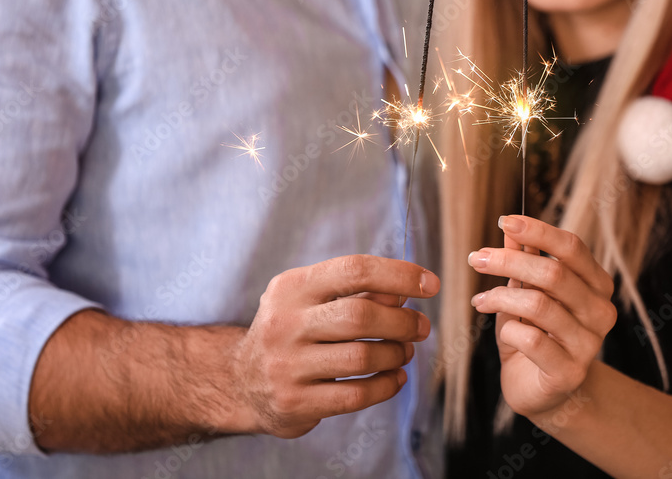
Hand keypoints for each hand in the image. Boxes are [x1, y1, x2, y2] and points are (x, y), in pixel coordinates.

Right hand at [224, 255, 438, 437]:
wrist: (241, 381)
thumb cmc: (292, 331)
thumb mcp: (312, 300)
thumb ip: (356, 293)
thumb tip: (404, 291)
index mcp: (292, 287)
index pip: (353, 270)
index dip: (399, 275)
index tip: (429, 284)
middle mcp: (284, 323)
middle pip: (360, 316)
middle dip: (402, 322)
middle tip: (420, 327)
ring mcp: (286, 365)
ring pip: (362, 358)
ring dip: (396, 355)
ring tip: (404, 352)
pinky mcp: (294, 401)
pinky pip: (356, 395)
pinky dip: (386, 386)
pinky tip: (394, 378)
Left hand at [469, 216, 615, 419]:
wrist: (544, 392)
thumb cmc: (535, 335)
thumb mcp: (526, 292)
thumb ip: (523, 261)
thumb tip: (510, 229)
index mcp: (596, 285)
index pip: (572, 247)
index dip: (537, 231)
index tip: (504, 222)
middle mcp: (600, 311)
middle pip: (553, 273)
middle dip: (508, 261)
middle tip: (476, 259)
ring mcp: (588, 344)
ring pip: (539, 305)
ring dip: (500, 296)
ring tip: (480, 300)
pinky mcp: (569, 372)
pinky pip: (531, 339)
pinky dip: (507, 328)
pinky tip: (500, 328)